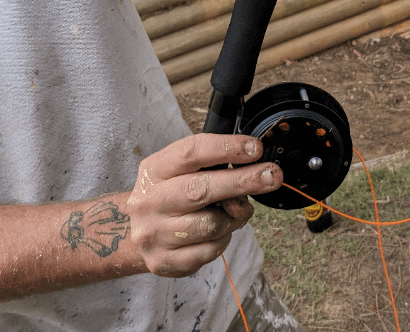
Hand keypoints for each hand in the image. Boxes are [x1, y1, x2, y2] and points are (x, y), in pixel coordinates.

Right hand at [126, 134, 280, 277]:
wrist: (137, 233)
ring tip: (236, 211)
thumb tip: (254, 176)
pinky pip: (210, 250)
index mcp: (154, 170)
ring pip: (211, 224)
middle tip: (272, 176)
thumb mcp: (184, 172)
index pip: (191, 153)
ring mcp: (154, 234)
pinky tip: (219, 232)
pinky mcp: (164, 261)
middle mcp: (149, 201)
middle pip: (201, 190)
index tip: (256, 149)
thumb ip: (215, 170)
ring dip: (234, 217)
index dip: (226, 148)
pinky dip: (224, 239)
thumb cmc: (172, 194)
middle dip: (242, 181)